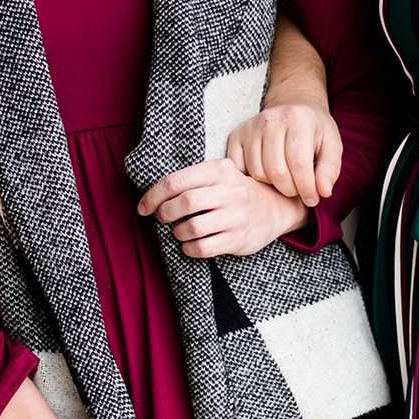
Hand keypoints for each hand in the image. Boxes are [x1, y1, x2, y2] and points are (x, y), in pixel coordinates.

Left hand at [137, 157, 306, 256]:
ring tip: (179, 231)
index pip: (176, 181)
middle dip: (165, 213)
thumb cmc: (234, 192)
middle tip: (162, 218)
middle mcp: (230, 191)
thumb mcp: (218, 175)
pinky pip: (202, 248)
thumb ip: (190, 180)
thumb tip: (150, 197)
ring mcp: (237, 216)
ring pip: (191, 227)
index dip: (153, 196)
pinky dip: (188, 248)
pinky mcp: (239, 238)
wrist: (275, 208)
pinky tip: (189, 245)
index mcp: (219, 170)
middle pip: (184, 202)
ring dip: (177, 233)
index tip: (143, 207)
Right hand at [227, 103, 341, 207]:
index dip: (306, 187)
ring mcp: (250, 126)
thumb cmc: (314, 132)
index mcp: (298, 119)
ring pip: (257, 172)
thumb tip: (323, 192)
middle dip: (290, 190)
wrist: (294, 109)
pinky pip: (240, 169)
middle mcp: (271, 119)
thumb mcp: (332, 146)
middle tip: (298, 190)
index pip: (299, 163)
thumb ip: (329, 170)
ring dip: (272, 185)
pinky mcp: (236, 135)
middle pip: (276, 171)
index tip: (313, 199)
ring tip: (285, 180)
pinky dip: (253, 179)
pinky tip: (268, 174)